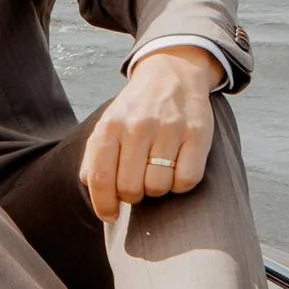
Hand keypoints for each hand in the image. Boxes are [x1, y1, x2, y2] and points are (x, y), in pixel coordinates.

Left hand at [78, 47, 222, 221]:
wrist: (172, 73)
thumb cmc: (135, 109)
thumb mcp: (107, 124)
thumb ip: (94, 155)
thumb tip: (89, 186)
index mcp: (110, 126)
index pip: (100, 178)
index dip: (103, 205)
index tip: (109, 215)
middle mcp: (138, 127)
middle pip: (131, 188)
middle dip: (133, 196)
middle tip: (136, 186)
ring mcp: (169, 129)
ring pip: (159, 187)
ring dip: (157, 190)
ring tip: (155, 173)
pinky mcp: (198, 134)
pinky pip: (188, 180)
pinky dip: (180, 185)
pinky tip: (175, 171)